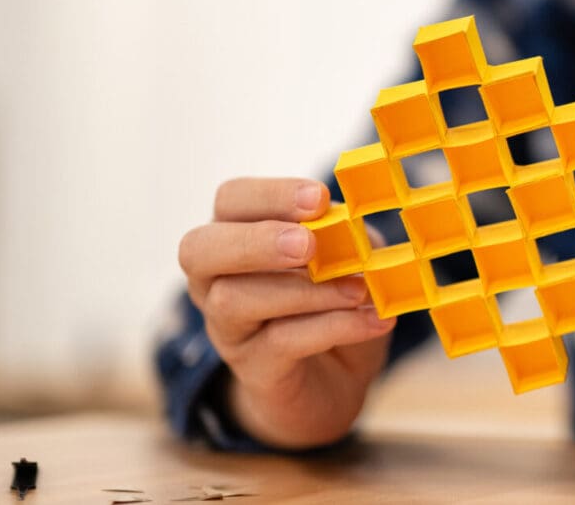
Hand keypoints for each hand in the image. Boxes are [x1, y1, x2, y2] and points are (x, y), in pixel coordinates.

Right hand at [177, 178, 396, 448]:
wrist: (336, 380)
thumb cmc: (336, 298)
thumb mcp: (348, 256)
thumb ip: (346, 234)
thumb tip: (351, 221)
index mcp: (237, 234)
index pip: (231, 200)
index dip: (271, 195)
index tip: (319, 199)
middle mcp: (214, 279)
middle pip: (200, 250)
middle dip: (256, 242)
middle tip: (309, 245)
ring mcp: (226, 327)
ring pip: (235, 300)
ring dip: (306, 290)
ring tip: (360, 289)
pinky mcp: (250, 368)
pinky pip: (279, 342)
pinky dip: (334, 326)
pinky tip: (375, 319)